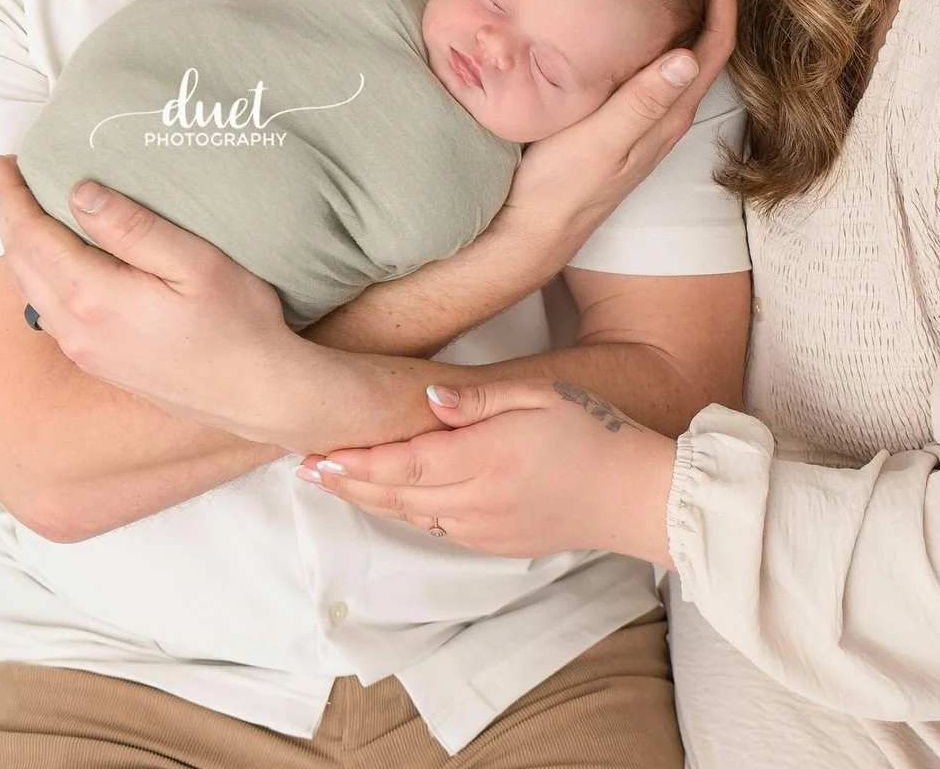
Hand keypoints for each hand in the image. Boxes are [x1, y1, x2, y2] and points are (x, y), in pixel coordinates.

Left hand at [0, 154, 294, 438]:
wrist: (254, 393)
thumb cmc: (237, 322)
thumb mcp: (196, 263)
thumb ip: (134, 228)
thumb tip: (79, 193)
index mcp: (95, 297)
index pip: (33, 236)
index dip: (13, 195)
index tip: (4, 161)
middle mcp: (77, 330)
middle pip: (21, 264)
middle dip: (10, 216)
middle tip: (9, 176)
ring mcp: (85, 352)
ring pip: (30, 291)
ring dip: (21, 248)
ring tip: (27, 212)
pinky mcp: (98, 364)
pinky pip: (48, 313)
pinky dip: (38, 277)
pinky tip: (56, 263)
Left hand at [296, 378, 677, 563]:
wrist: (636, 496)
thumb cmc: (595, 433)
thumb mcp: (542, 396)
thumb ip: (481, 398)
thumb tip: (427, 395)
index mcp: (486, 460)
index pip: (405, 463)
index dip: (358, 459)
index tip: (319, 451)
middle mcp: (477, 503)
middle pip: (396, 494)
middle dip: (347, 480)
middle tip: (303, 468)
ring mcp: (484, 529)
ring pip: (410, 515)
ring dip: (368, 497)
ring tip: (331, 480)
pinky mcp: (495, 544)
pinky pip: (436, 527)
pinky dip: (402, 511)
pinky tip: (388, 496)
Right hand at [500, 0, 736, 256]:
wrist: (531, 232)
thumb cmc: (562, 188)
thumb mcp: (600, 141)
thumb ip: (640, 101)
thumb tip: (685, 54)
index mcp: (668, 110)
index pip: (715, 40)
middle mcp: (665, 110)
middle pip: (704, 36)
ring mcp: (644, 114)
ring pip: (677, 45)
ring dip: (680, 0)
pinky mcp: (619, 116)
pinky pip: (648, 58)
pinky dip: (647, 21)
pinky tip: (620, 8)